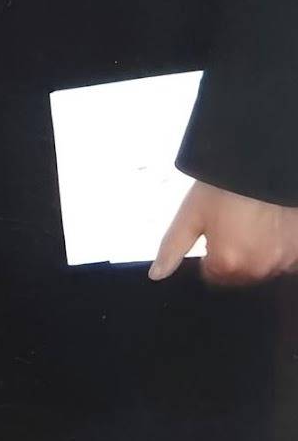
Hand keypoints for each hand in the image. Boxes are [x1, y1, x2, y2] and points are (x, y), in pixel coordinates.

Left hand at [150, 179, 297, 285]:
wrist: (261, 165)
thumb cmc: (222, 187)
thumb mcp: (190, 213)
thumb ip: (172, 247)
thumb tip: (157, 275)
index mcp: (227, 263)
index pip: (212, 275)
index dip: (209, 253)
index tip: (213, 231)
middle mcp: (256, 270)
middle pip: (238, 274)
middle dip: (232, 255)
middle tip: (232, 222)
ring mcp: (282, 263)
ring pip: (262, 267)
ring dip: (256, 252)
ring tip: (252, 220)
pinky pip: (284, 258)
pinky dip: (276, 247)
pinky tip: (269, 225)